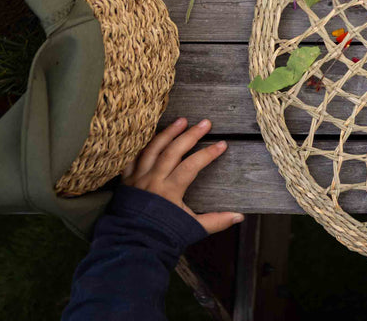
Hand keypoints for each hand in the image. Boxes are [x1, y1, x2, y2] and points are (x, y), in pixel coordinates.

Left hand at [122, 118, 242, 234]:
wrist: (130, 246)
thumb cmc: (162, 236)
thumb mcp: (191, 228)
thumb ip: (216, 221)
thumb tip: (239, 217)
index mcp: (170, 189)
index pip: (192, 165)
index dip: (208, 154)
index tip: (223, 144)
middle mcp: (153, 179)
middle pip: (173, 151)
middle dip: (191, 135)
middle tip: (206, 123)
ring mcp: (138, 178)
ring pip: (153, 149)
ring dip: (168, 133)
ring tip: (181, 120)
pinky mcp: (126, 181)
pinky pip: (133, 158)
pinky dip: (142, 147)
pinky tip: (151, 138)